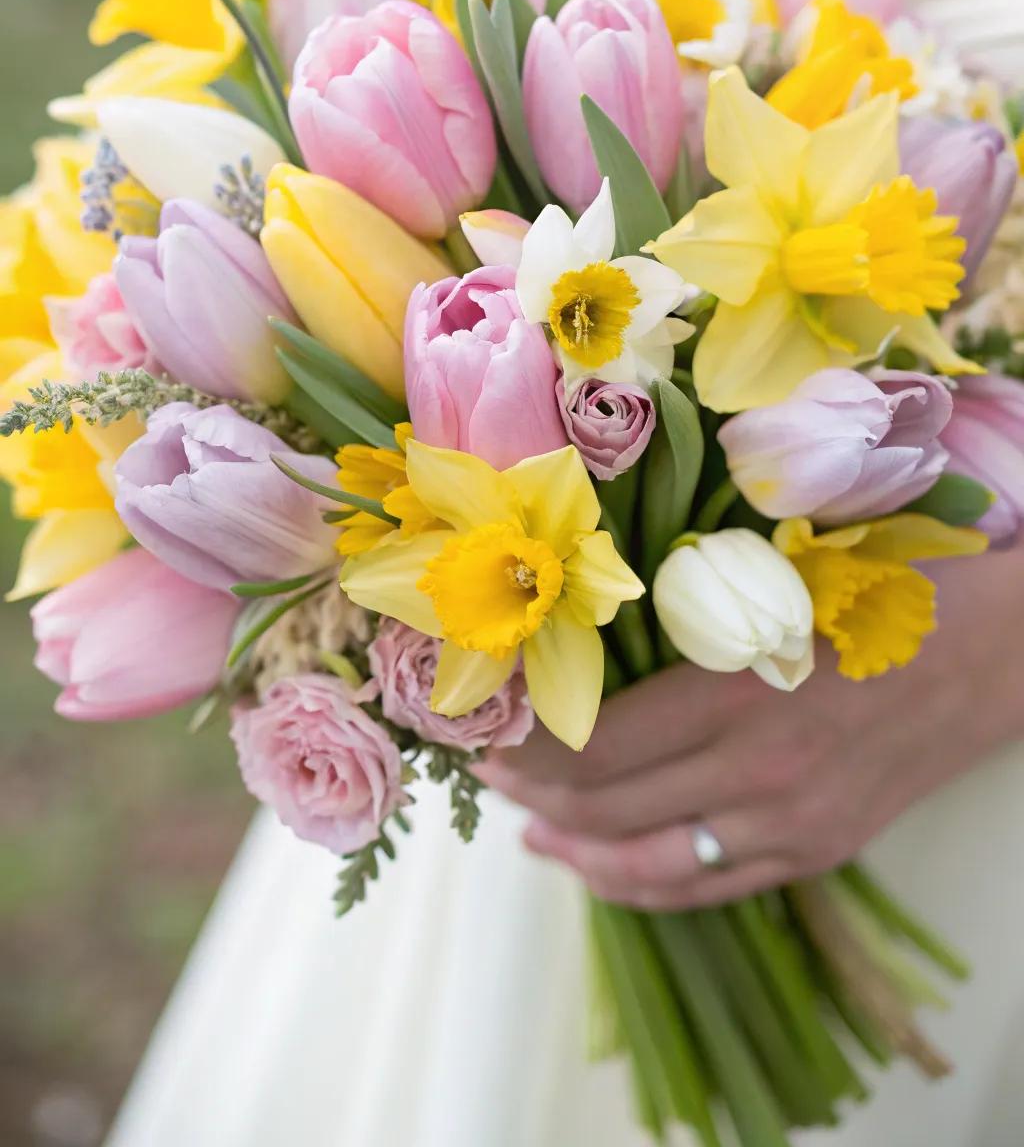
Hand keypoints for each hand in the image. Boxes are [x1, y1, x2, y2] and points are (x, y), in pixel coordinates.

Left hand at [475, 543, 1023, 909]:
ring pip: (647, 865)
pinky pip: (706, 888)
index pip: (596, 749)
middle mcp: (758, 774)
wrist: (995, 652)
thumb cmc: (878, 592)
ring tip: (528, 829)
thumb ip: (684, 613)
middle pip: (608, 811)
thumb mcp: (774, 585)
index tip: (484, 729)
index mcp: (738, 692)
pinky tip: (599, 867)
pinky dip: (638, 884)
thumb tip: (579, 631)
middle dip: (532, 796)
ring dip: (574, 852)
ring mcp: (790, 826)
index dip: (527, 749)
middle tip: (489, 769)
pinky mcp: (816, 852)